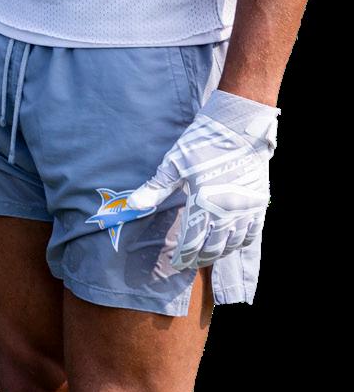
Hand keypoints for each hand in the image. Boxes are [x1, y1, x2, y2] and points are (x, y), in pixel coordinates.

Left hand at [126, 89, 277, 269]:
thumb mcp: (174, 163)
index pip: (192, 240)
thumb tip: (133, 205)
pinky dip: (241, 243)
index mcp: (204, 203)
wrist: (240, 128)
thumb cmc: (203, 143)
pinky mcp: (259, 203)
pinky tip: (232, 244)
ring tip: (208, 255)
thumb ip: (156, 188)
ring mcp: (246, 209)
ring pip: (234, 244)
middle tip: (188, 263)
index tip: (175, 263)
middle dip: (199, 258)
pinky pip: (252, 234)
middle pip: (214, 247)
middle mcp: (227, 212)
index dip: (183, 255)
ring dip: (220, 253)